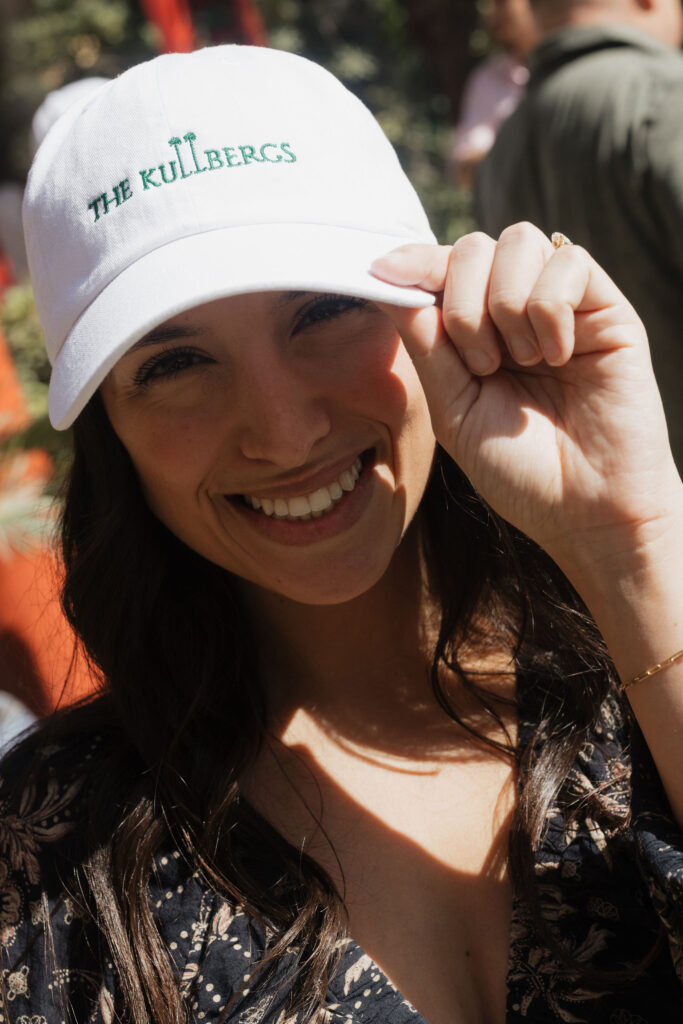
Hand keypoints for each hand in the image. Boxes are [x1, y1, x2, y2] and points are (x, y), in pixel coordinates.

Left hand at [372, 223, 682, 578]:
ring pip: (518, 241)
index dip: (412, 263)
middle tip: (483, 365)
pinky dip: (551, 309)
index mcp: (476, 333)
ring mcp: (562, 304)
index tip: (381, 271)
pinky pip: (568, 261)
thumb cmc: (520, 471)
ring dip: (506, 305)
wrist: (586, 512)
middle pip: (473, 246)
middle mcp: (517, 310)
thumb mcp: (454, 411)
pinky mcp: (607, 307)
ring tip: (525, 363)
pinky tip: (560, 357)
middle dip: (462, 302)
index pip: (440, 269)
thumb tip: (386, 280)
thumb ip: (426, 346)